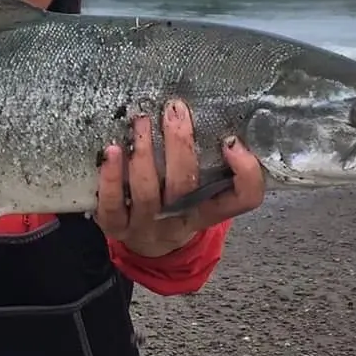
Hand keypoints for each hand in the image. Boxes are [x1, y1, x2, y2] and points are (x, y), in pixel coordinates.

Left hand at [93, 98, 264, 257]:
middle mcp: (180, 221)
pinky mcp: (116, 227)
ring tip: (141, 120)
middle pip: (184, 186)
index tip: (231, 141)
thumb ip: (210, 161)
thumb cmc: (176, 204)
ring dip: (143, 153)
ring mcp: (146, 226)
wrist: (147, 245)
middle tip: (174, 111)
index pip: (243, 199)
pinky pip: (112, 204)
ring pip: (146, 192)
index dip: (245, 173)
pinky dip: (110, 176)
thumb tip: (204, 116)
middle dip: (179, 144)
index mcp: (209, 210)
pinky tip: (111, 151)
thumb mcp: (200, 190)